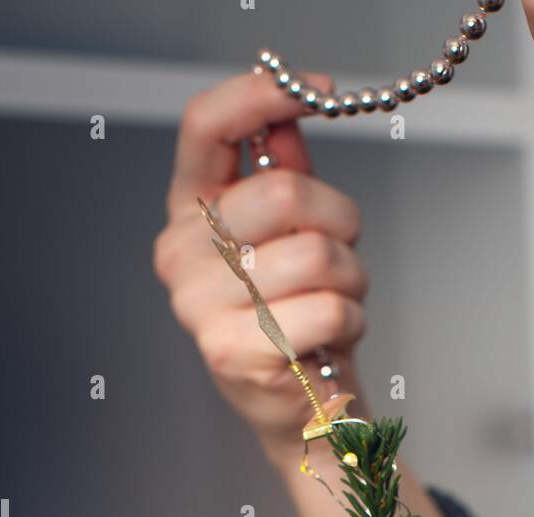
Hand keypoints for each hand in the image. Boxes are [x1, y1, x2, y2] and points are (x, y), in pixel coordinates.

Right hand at [154, 71, 369, 469]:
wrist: (303, 407)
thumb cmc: (298, 316)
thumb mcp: (290, 234)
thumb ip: (282, 171)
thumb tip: (288, 112)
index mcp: (190, 213)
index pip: (205, 127)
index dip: (261, 95)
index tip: (322, 92)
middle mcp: (181, 255)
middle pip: (283, 193)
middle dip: (339, 220)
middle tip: (342, 254)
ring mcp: (199, 306)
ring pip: (314, 255)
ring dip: (351, 277)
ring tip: (338, 301)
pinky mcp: (233, 352)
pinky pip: (326, 309)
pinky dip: (351, 320)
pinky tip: (333, 338)